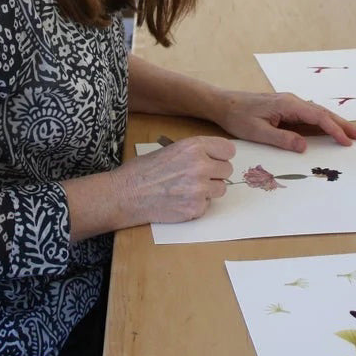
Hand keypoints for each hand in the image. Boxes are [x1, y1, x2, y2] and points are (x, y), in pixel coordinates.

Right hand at [115, 135, 234, 224]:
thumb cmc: (143, 170)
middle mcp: (200, 165)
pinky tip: (180, 200)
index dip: (221, 155)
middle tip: (199, 176)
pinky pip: (208, 205)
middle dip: (215, 174)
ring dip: (209, 190)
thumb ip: (195, 152)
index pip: (228, 150)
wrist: (126, 194)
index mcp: (194, 146)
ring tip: (188, 188)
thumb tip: (213, 157)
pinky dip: (197, 204)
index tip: (216, 159)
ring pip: (221, 189)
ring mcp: (199, 189)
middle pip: (227, 170)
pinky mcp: (196, 208)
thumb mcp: (170, 149)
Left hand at [217, 90, 355, 152]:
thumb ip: (282, 139)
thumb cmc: (238, 117)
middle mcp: (292, 101)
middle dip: (343, 125)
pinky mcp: (286, 109)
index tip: (346, 141)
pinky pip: (310, 116)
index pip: (317, 117)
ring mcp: (290, 104)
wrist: (223, 104)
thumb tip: (305, 146)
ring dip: (336, 123)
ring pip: (318, 114)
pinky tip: (330, 130)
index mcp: (287, 104)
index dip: (333, 129)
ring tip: (352, 134)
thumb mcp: (258, 132)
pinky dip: (324, 123)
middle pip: (323, 113)